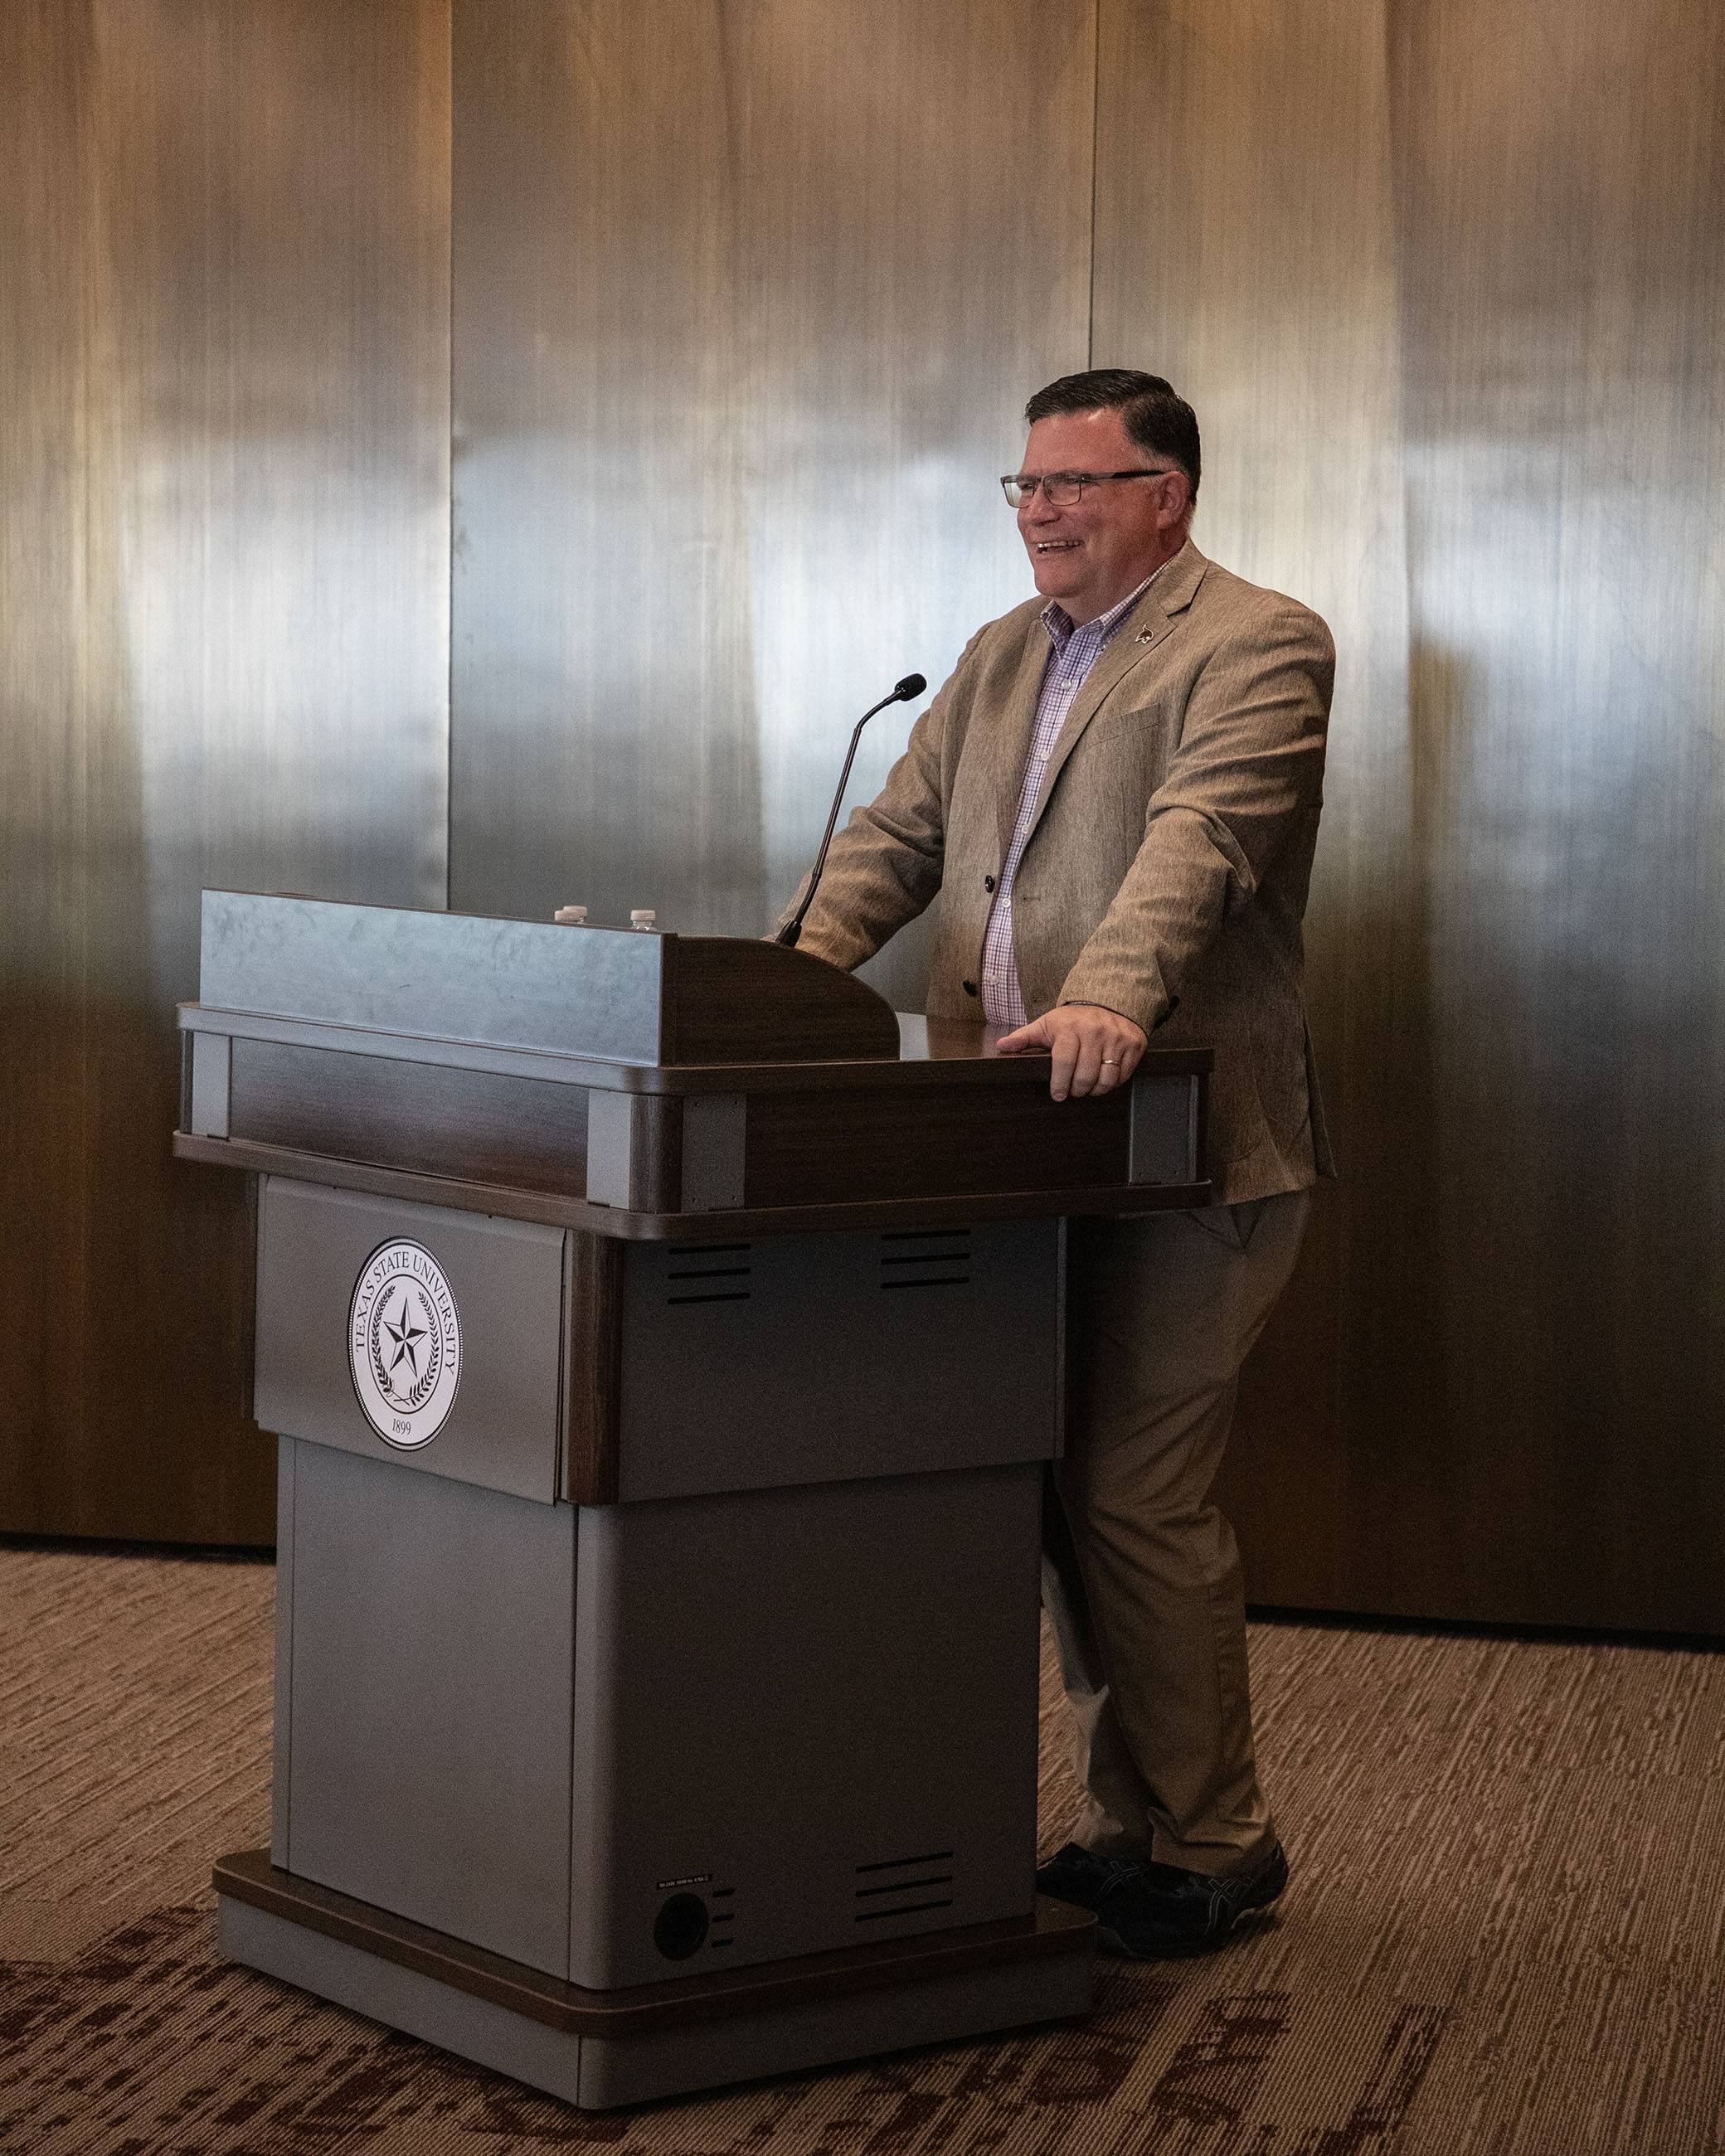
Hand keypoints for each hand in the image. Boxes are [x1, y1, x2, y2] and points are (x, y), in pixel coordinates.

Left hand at [996, 1004, 1147, 1100]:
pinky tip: (1103, 1079)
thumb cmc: (1073, 1019)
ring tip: (1087, 1088)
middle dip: (1076, 1090)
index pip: (1064, 1062)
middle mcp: (1095, 1032)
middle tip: (1073, 1091)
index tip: (1057, 1095)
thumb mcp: (1047, 1024)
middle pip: (1085, 1075)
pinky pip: (1123, 1075)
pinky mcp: (1133, 1044)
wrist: (1109, 1001)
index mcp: (1070, 1028)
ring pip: (1106, 1078)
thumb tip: (1002, 1046)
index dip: (1059, 1083)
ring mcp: (1116, 1038)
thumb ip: (1024, 1037)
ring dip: (1095, 1090)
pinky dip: (1112, 1083)